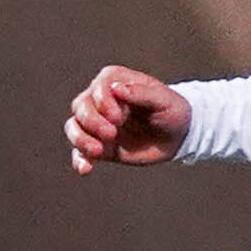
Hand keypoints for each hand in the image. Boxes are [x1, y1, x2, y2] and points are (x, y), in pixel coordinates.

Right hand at [67, 64, 190, 170]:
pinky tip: (85, 168)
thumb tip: (117, 88)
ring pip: (73, 127)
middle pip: (80, 106)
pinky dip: (79, 159)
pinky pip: (79, 151)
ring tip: (98, 152)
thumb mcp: (165, 101)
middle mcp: (99, 100)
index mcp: (115, 82)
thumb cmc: (172, 112)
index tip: (118, 117)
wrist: (178, 137)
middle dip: (91, 122)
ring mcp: (95, 123)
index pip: (98, 88)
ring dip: (81, 140)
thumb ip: (142, 93)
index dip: (102, 102)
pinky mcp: (96, 143)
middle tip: (111, 134)